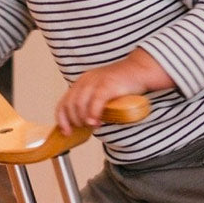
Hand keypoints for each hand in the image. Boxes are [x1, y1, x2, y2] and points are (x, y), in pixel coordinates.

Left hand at [55, 48, 173, 133]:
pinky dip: (93, 114)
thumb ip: (92, 103)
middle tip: (83, 129)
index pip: (64, 102)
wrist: (140, 70)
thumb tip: (85, 124)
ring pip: (80, 104)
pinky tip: (96, 123)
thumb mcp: (102, 92)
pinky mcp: (107, 84)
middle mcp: (86, 80)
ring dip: (83, 119)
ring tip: (92, 126)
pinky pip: (95, 102)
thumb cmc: (124, 84)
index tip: (66, 132)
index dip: (62, 120)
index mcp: (82, 82)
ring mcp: (96, 81)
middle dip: (74, 121)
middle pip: (70, 105)